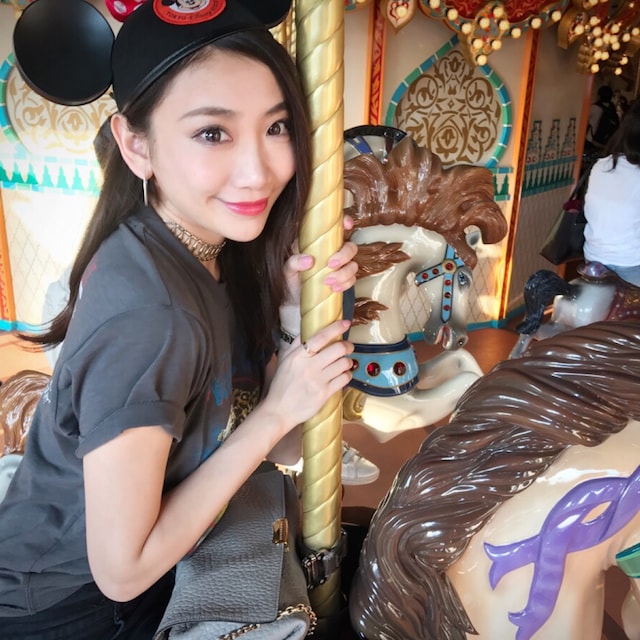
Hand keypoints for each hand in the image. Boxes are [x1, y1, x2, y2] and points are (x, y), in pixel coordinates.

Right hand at [264, 319, 353, 431]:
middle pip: (337, 349)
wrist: (279, 411)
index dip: (335, 328)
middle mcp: (309, 367)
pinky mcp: (324, 394)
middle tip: (348, 347)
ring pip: (344, 364)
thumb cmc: (281, 385)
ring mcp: (318, 381)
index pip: (320, 337)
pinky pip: (344, 379)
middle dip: (347, 346)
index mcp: (298, 356)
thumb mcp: (285, 361)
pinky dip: (347, 375)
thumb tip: (308, 331)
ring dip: (348, 362)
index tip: (345, 323)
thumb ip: (297, 346)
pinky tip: (343, 375)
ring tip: (344, 363)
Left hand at [280, 216, 357, 333]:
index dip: (345, 222)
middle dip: (344, 255)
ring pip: (353, 264)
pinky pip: (352, 279)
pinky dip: (346, 284)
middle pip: (350, 247)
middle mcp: (331, 252)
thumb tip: (308, 260)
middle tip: (331, 265)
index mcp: (318, 243)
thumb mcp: (286, 269)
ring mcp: (338, 267)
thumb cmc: (288, 279)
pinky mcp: (341, 281)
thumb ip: (294, 262)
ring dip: (344, 273)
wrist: (292, 300)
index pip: (335, 228)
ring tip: (328, 282)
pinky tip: (334, 289)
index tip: (347, 225)